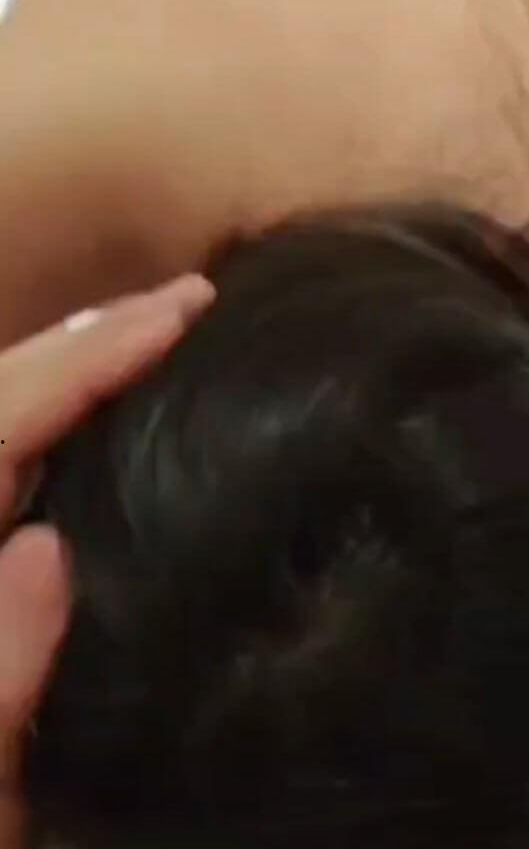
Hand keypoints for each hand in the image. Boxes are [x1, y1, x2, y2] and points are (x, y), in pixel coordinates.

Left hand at [0, 273, 214, 848]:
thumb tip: (44, 548)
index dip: (86, 362)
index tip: (179, 310)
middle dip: (88, 344)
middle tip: (191, 300)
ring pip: (2, 430)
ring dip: (74, 374)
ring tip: (162, 336)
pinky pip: (9, 471)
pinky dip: (59, 427)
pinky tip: (112, 420)